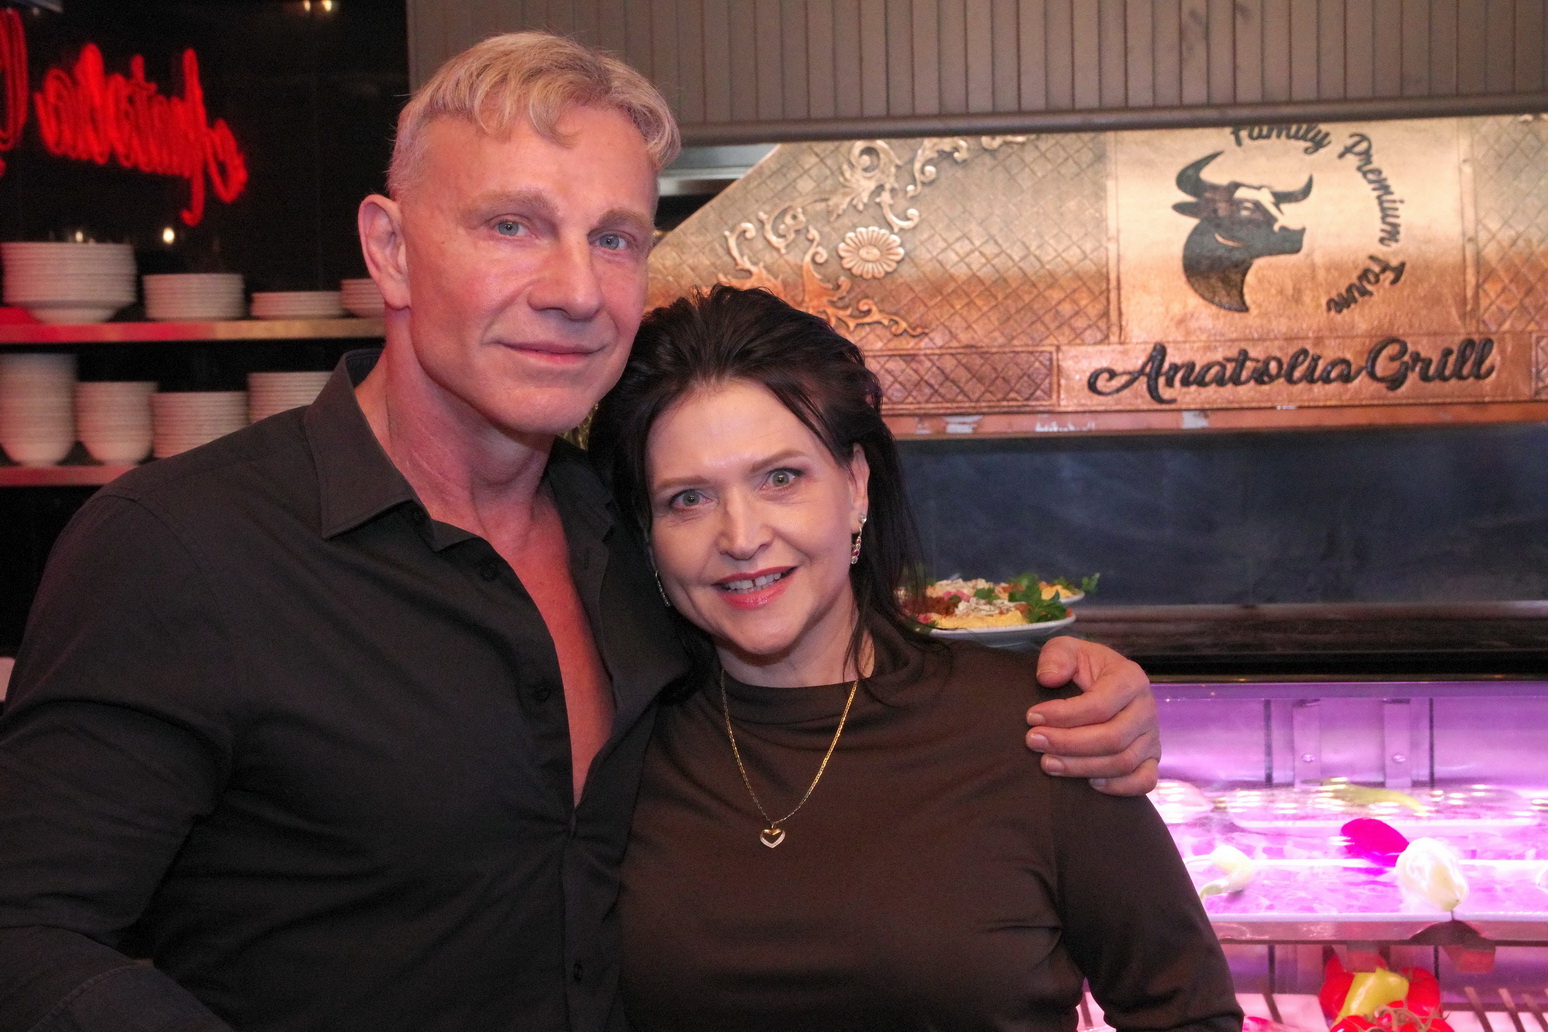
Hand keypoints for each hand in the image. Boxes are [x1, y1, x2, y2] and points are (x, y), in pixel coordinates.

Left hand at [1025, 636, 1159, 795]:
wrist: (1100, 685)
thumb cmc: (1081, 668)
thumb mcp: (1066, 650)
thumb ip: (1056, 656)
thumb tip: (1048, 678)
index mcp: (1130, 678)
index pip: (1100, 704)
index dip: (1063, 715)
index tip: (1031, 717)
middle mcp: (1147, 709)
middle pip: (1112, 738)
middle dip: (1068, 743)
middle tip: (1033, 741)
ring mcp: (1152, 737)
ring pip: (1122, 762)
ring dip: (1081, 767)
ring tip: (1047, 763)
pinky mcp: (1151, 759)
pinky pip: (1144, 781)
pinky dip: (1118, 787)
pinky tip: (1088, 783)